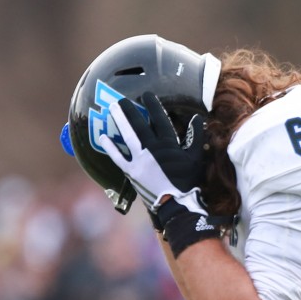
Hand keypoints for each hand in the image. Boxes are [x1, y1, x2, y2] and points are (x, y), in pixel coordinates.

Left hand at [99, 91, 218, 256]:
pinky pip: (118, 157)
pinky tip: (103, 137)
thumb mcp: (195, 158)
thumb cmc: (187, 181)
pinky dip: (110, 147)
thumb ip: (196, 137)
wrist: (175, 204)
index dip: (153, 105)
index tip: (147, 95)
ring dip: (120, 121)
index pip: (159, 119)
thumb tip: (197, 118)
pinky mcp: (131, 172)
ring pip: (127, 136)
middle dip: (130, 110)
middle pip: (139, 124)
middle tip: (121, 99)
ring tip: (112, 109)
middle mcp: (151, 148)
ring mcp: (139, 160)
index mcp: (168, 144)